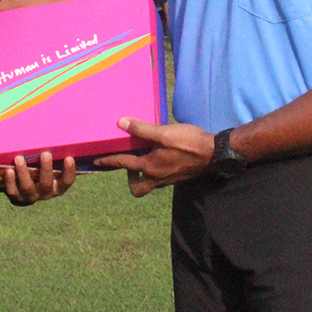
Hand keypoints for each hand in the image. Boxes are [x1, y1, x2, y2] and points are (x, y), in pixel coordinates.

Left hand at [2, 150, 75, 203]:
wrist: (21, 186)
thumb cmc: (40, 168)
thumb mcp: (48, 164)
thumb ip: (52, 154)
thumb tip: (54, 128)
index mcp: (57, 186)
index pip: (67, 181)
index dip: (69, 171)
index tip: (69, 158)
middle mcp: (45, 193)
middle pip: (46, 184)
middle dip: (46, 169)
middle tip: (46, 154)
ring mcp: (30, 197)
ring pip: (27, 187)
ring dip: (23, 173)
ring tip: (19, 158)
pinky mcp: (16, 197)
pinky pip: (12, 191)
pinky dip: (10, 181)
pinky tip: (9, 170)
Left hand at [94, 118, 214, 196]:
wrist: (215, 154)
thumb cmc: (189, 142)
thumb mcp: (164, 133)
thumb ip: (142, 129)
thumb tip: (122, 123)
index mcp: (150, 166)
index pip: (123, 164)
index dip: (108, 161)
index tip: (96, 161)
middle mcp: (157, 177)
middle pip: (137, 187)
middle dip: (129, 178)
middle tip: (128, 163)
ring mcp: (168, 180)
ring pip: (149, 184)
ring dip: (142, 175)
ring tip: (143, 158)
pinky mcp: (178, 177)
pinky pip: (160, 179)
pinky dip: (155, 171)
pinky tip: (159, 157)